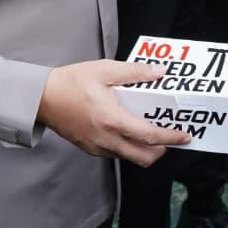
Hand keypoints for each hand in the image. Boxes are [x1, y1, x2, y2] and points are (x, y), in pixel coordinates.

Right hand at [38, 59, 190, 165]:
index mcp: (112, 119)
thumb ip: (134, 72)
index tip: (184, 135)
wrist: (42, 98)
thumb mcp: (105, 69)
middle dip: (162, 150)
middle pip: (143, 157)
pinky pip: (116, 154)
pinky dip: (129, 147)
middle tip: (172, 136)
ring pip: (130, 157)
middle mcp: (106, 139)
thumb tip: (159, 72)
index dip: (170, 137)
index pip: (149, 136)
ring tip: (152, 132)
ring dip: (145, 150)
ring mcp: (97, 147)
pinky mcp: (90, 149)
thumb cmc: (71, 82)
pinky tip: (130, 130)